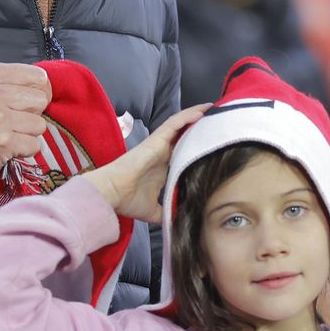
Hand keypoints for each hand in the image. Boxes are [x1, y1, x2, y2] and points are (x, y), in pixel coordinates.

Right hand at [0, 63, 53, 205]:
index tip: (27, 104)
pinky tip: (6, 149)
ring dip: (27, 134)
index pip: (38, 76)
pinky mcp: (3, 142)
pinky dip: (24, 151)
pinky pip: (35, 145)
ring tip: (7, 136)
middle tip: (13, 123)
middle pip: (41, 100)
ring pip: (40, 124)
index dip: (39, 92)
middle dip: (32, 114)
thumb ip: (9, 83)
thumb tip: (47, 86)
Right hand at [79, 105, 208, 221]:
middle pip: (183, 135)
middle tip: (217, 121)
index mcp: (162, 167)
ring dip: (196, 116)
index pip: (183, 153)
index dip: (196, 147)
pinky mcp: (156, 139)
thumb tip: (178, 221)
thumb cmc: (128, 200)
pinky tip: (201, 112)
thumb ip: (166, 213)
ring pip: (180, 125)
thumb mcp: (153, 211)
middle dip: (199, 127)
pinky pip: (174, 123)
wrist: (112, 193)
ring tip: (212, 109)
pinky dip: (188, 116)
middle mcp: (162, 153)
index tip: (212, 145)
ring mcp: (159, 144)